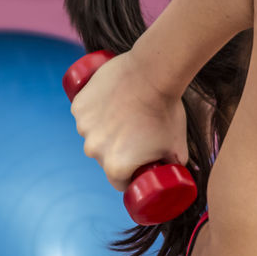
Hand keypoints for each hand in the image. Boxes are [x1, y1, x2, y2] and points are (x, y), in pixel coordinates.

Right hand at [68, 50, 189, 191]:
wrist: (152, 74)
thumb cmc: (166, 111)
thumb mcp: (178, 145)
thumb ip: (176, 164)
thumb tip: (176, 172)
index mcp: (116, 166)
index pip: (120, 182)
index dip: (131, 177)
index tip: (139, 167)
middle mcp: (94, 150)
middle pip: (105, 158)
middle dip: (118, 152)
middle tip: (136, 135)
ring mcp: (83, 126)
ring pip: (93, 135)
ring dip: (104, 130)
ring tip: (124, 115)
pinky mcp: (78, 106)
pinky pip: (85, 115)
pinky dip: (94, 112)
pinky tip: (109, 103)